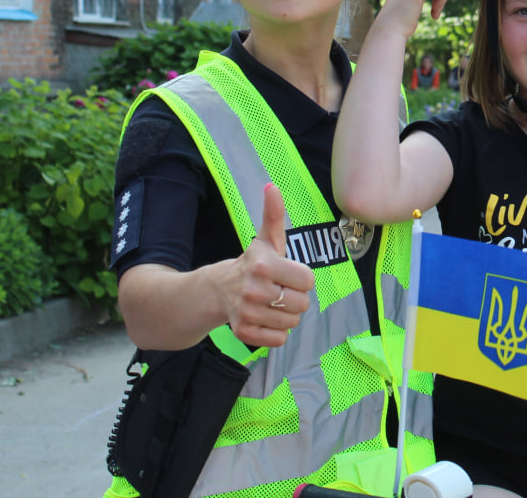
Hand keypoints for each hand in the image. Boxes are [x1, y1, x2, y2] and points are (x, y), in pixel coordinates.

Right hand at [224, 183, 315, 347]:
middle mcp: (254, 290)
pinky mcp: (244, 332)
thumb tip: (272, 186)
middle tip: (279, 289)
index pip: (308, 281)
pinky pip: (279, 340)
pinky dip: (276, 332)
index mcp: (263, 265)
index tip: (288, 274)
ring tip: (272, 302)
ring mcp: (247, 313)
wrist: (218, 289)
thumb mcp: (265, 239)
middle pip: (302, 304)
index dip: (301, 278)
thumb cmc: (253, 263)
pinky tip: (265, 318)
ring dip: (286, 315)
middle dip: (295, 297)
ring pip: (291, 323)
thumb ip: (274, 214)